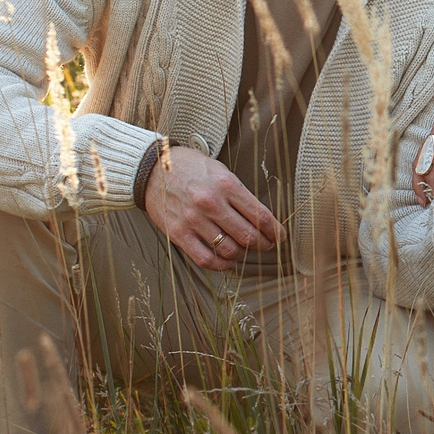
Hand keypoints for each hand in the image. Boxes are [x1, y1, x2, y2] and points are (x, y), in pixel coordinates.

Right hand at [143, 143, 282, 270]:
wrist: (153, 169)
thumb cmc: (191, 169)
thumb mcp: (221, 171)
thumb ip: (240, 194)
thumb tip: (262, 218)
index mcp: (226, 185)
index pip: (260, 215)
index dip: (275, 230)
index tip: (280, 236)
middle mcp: (211, 203)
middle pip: (248, 236)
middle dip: (263, 244)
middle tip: (267, 246)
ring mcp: (193, 220)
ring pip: (229, 250)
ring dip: (243, 255)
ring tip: (245, 251)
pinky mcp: (178, 234)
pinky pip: (205, 258)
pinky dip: (221, 265)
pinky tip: (227, 261)